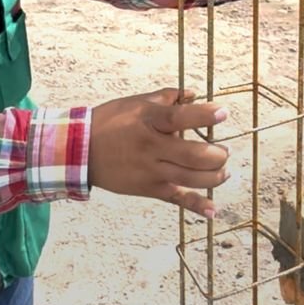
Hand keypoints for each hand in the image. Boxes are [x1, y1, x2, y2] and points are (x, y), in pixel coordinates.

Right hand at [88, 88, 229, 218]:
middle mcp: (151, 147)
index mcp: (148, 121)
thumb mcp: (136, 103)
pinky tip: (212, 211)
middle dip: (216, 155)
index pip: (180, 117)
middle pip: (192, 155)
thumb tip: (194, 93)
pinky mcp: (148, 189)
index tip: (224, 114)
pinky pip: (175, 199)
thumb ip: (168, 97)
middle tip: (224, 151)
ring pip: (190, 178)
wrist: (79, 151)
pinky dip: (196, 206)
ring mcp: (150, 171)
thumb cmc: (110, 123)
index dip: (204, 116)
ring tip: (223, 171)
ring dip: (214, 177)